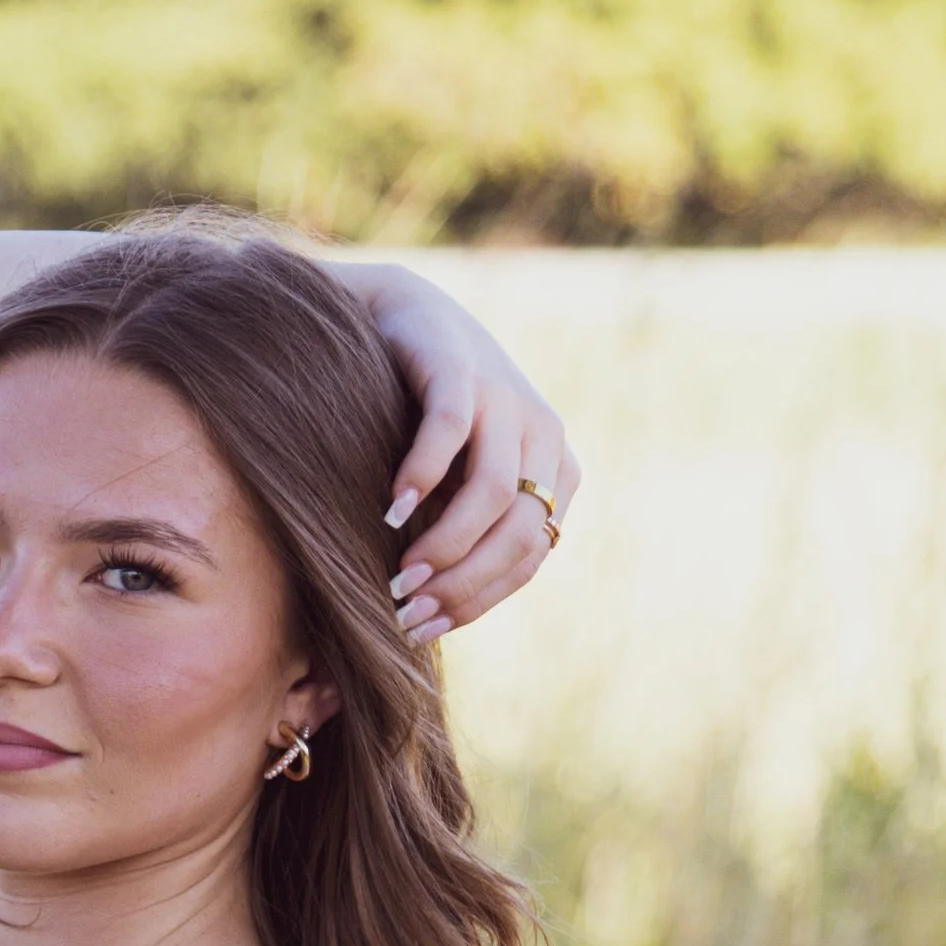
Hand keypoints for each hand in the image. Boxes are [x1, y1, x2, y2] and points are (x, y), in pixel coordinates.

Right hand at [355, 265, 579, 644]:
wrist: (400, 317)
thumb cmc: (424, 416)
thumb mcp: (459, 481)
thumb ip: (468, 532)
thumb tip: (438, 617)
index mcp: (554, 472)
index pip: (525, 559)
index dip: (475, 603)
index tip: (421, 629)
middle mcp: (542, 436)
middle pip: (516, 535)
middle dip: (460, 585)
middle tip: (405, 611)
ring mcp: (506, 398)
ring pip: (494, 495)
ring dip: (445, 546)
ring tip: (398, 575)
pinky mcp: (462, 369)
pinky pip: (451, 434)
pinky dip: (422, 479)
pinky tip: (391, 512)